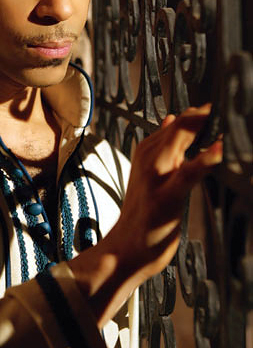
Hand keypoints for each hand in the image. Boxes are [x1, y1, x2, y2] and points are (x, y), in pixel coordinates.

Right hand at [69, 104, 221, 326]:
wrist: (125, 249)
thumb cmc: (144, 213)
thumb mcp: (152, 173)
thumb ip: (164, 147)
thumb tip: (172, 118)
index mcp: (148, 152)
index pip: (176, 123)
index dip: (198, 112)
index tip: (220, 97)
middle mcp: (150, 160)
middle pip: (179, 127)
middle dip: (202, 113)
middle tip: (223, 98)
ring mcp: (156, 177)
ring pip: (179, 143)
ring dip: (200, 127)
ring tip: (219, 111)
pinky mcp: (166, 197)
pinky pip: (187, 174)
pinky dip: (203, 160)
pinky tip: (217, 149)